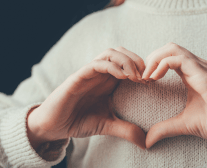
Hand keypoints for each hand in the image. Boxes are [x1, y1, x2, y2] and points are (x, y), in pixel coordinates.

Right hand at [27, 47, 147, 149]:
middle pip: (121, 52)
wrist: (55, 126)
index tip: (151, 82)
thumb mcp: (107, 125)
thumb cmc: (79, 121)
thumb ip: (125, 130)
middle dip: (137, 60)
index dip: (142, 68)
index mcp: (108, 81)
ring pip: (110, 53)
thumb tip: (146, 142)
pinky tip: (122, 77)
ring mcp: (89, 74)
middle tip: (145, 77)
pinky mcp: (78, 77)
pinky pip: (95, 64)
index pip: (128, 63)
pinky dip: (111, 66)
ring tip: (135, 76)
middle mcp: (100, 74)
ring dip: (126, 60)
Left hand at [142, 42, 206, 148]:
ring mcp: (201, 68)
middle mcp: (197, 66)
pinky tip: (154, 78)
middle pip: (169, 48)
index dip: (153, 65)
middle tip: (142, 77)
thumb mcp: (183, 123)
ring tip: (146, 77)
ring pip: (172, 49)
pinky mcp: (204, 75)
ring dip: (154, 60)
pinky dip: (162, 64)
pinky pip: (179, 59)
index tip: (143, 81)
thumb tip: (147, 140)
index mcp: (192, 73)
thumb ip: (165, 127)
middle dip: (151, 59)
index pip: (168, 57)